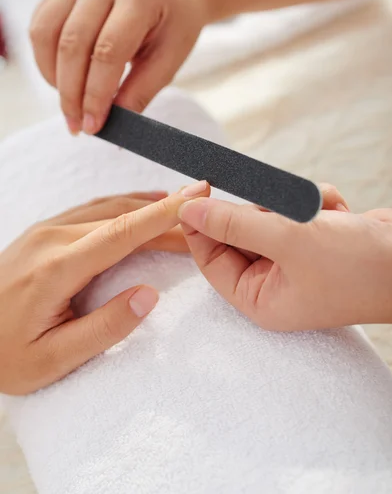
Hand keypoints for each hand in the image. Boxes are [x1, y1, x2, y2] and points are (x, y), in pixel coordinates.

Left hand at [0, 183, 209, 394]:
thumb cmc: (2, 354)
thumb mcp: (51, 360)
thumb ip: (104, 329)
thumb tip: (149, 294)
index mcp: (57, 268)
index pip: (123, 232)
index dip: (164, 215)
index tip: (197, 198)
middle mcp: (52, 238)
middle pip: (122, 217)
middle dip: (167, 213)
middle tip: (204, 213)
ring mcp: (45, 230)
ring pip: (107, 208)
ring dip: (147, 206)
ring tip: (181, 207)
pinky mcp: (43, 232)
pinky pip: (92, 210)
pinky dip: (124, 206)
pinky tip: (139, 207)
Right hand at [30, 0, 205, 134]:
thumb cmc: (174, 24)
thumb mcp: (171, 58)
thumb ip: (141, 90)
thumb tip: (112, 122)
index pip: (108, 51)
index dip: (96, 94)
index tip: (94, 125)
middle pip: (73, 44)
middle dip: (71, 93)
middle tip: (77, 125)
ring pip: (47, 34)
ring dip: (53, 78)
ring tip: (70, 105)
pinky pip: (40, 26)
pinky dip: (45, 60)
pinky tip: (63, 80)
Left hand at [178, 184, 391, 330]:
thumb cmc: (356, 265)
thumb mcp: (287, 240)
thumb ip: (233, 224)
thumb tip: (186, 210)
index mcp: (259, 298)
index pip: (209, 257)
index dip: (200, 223)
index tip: (199, 187)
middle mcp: (273, 283)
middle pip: (238, 233)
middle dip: (260, 211)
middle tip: (278, 203)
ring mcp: (295, 261)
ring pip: (269, 216)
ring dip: (292, 205)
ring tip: (318, 213)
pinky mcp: (315, 241)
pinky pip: (296, 211)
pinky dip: (315, 203)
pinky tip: (338, 212)